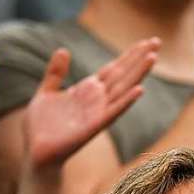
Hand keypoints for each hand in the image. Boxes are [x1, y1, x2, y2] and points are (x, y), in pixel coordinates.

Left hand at [25, 40, 158, 170]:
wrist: (36, 152)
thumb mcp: (45, 93)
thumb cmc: (41, 127)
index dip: (129, 55)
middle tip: (157, 41)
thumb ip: (55, 73)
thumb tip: (63, 50)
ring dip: (138, 74)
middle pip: (122, 74)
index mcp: (87, 91)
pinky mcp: (92, 127)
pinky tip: (139, 90)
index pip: (113, 68)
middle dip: (139, 58)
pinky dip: (126, 102)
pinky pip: (112, 113)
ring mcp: (97, 113)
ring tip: (153, 58)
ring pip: (122, 90)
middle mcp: (96, 100)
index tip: (146, 42)